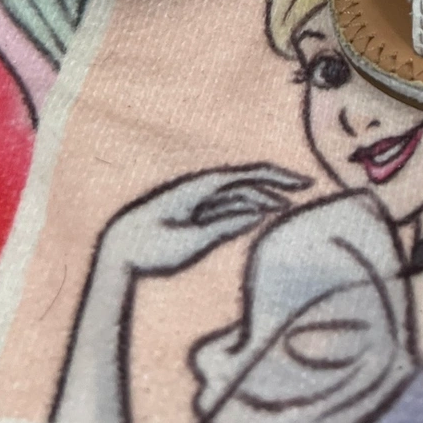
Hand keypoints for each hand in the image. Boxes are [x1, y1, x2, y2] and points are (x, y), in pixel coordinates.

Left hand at [98, 164, 311, 276]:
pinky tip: (260, 214)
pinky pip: (227, 204)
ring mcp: (198, 199)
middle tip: (305, 190)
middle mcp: (203, 187)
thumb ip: (224, 227)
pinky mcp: (193, 212)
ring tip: (287, 206)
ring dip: (264, 196)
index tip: (303, 184)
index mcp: (202, 186)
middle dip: (277, 183)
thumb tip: (259, 213)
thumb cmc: (149, 247)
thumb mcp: (188, 242)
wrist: (116, 249)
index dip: (279, 176)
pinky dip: (248, 206)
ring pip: (239, 192)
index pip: (249, 174)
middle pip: (248, 179)